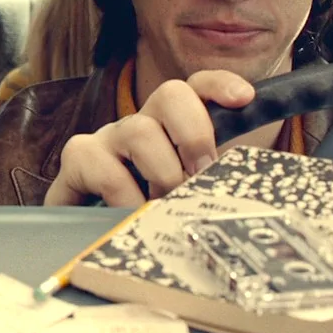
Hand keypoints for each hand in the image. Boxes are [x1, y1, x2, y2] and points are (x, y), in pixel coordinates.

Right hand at [44, 70, 255, 207]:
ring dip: (161, 171)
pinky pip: (94, 160)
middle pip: (170, 95)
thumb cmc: (153, 220)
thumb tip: (256, 194)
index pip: (196, 87)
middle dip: (194, 136)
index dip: (219, 85)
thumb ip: (220, 187)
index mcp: (172, 129)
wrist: (93, 248)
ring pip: (138, 128)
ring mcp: (106, 140)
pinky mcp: (76, 162)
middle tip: (201, 177)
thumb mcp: (193, 201)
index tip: (243, 99)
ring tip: (164, 206)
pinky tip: (129, 213)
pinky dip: (120, 191)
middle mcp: (139, 125)